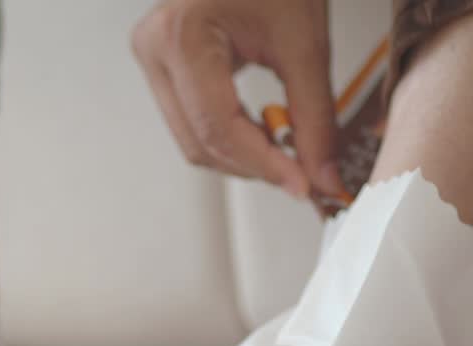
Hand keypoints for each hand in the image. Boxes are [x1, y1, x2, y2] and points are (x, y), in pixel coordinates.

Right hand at [132, 0, 340, 198]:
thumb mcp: (304, 42)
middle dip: (254, 166)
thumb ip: (314, 116)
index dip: (264, 164)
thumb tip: (321, 175)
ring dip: (242, 158)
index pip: (219, 126)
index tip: (303, 185)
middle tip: (304, 175)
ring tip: (288, 152)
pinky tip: (264, 134)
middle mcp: (154, 48)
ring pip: (193, 142)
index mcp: (182, 34)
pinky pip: (191, 124)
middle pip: (201, 143)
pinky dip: (231, 139)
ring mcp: (151, 58)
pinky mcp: (162, 66)